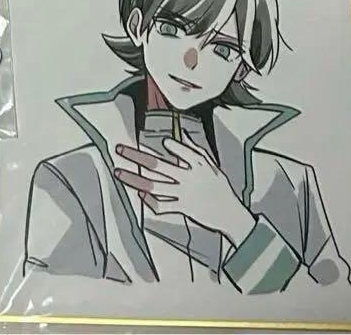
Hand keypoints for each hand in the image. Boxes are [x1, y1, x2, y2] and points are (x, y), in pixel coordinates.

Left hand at [114, 138, 256, 248]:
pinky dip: (150, 202)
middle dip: (135, 156)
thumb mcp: (212, 165)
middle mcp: (187, 178)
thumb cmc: (221, 189)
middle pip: (156, 165)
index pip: (177, 149)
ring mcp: (183, 194)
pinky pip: (162, 206)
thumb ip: (195, 149)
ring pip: (153, 186)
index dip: (168, 145)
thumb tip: (182, 134)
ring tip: (118, 172)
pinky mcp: (182, 208)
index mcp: (197, 164)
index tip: (162, 142)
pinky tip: (140, 195)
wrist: (231, 215)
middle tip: (120, 149)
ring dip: (133, 179)